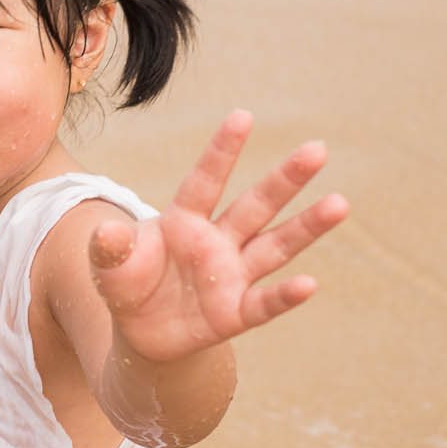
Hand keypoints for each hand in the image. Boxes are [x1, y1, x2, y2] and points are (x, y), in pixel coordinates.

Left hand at [89, 111, 348, 363]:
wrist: (139, 332)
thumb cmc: (127, 282)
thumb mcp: (108, 264)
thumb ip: (110, 247)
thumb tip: (106, 232)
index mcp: (184, 220)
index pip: (205, 181)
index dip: (222, 151)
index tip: (242, 115)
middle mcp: (217, 241)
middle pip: (256, 205)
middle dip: (285, 179)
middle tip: (317, 149)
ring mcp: (232, 275)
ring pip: (275, 246)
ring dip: (306, 227)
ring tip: (339, 203)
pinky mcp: (237, 312)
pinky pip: (265, 302)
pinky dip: (285, 296)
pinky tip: (309, 284)